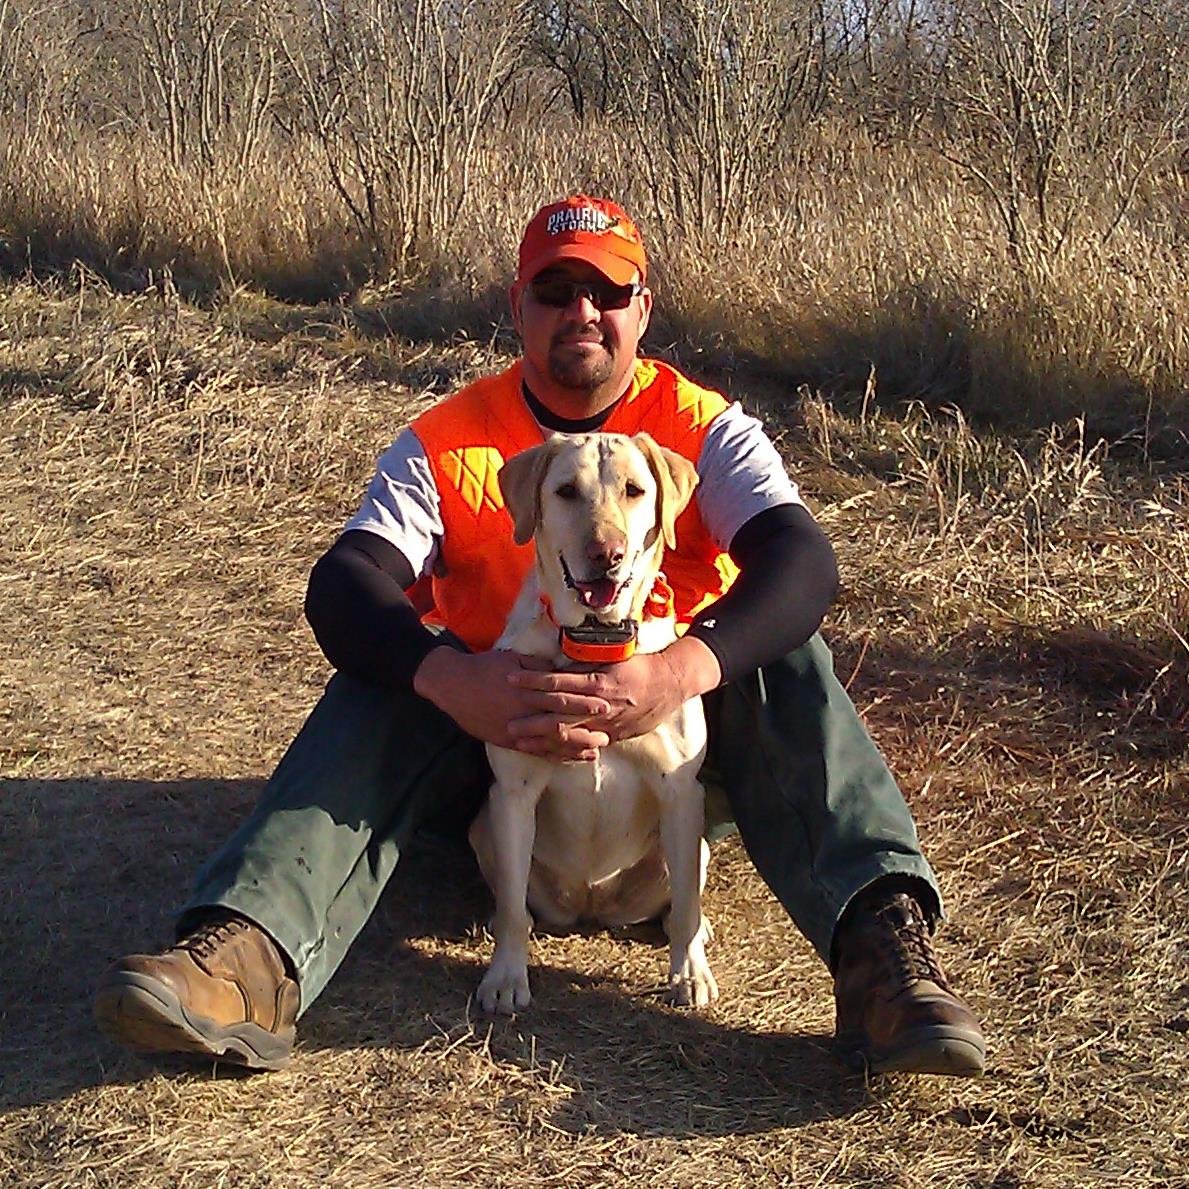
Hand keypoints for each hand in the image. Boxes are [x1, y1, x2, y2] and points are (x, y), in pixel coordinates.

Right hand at [413, 647, 611, 760]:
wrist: (452, 685)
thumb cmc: (484, 667)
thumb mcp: (512, 658)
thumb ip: (538, 666)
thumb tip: (562, 669)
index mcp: (526, 688)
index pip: (560, 695)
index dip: (583, 699)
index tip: (604, 700)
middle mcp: (522, 710)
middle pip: (559, 719)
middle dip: (585, 725)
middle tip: (608, 729)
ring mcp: (515, 728)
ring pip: (549, 740)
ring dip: (574, 746)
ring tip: (596, 749)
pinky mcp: (507, 740)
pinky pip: (535, 751)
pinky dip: (554, 755)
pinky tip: (570, 758)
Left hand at [506, 636, 721, 744]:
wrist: (670, 684)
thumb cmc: (639, 666)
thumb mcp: (612, 657)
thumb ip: (585, 661)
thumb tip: (557, 658)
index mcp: (598, 682)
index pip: (558, 681)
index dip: (532, 681)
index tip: (510, 678)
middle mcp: (600, 706)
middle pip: (559, 713)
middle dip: (531, 718)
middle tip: (507, 722)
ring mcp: (607, 725)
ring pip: (569, 734)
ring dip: (542, 738)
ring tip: (519, 741)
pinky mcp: (613, 736)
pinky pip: (585, 746)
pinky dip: (564, 750)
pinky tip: (546, 753)